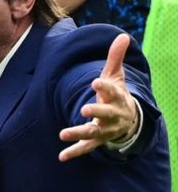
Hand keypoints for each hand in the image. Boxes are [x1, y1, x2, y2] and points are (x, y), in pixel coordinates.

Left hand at [59, 33, 138, 161]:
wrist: (130, 120)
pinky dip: (75, 152)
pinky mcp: (98, 139)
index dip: (104, 86)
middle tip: (84, 110)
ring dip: (78, 133)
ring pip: (93, 132)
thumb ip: (115, 57)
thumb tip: (122, 35)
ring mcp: (105, 129)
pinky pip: (86, 148)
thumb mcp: (116, 75)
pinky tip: (61, 157)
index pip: (111, 91)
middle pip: (105, 114)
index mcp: (116, 97)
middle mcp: (112, 115)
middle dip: (96, 112)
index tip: (95, 81)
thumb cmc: (117, 94)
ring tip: (63, 134)